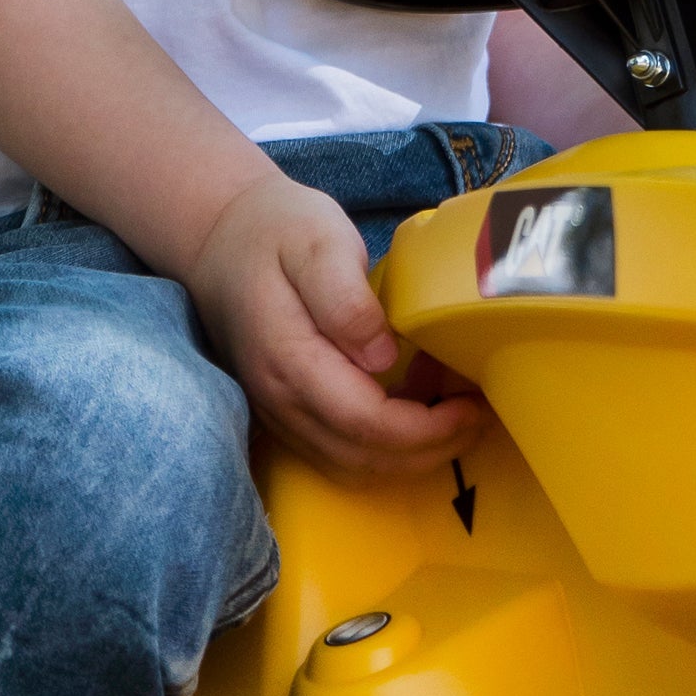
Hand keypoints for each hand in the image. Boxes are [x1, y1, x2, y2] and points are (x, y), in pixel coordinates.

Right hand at [181, 173, 483, 477]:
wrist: (219, 237)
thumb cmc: (277, 229)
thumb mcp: (317, 241)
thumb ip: (346, 299)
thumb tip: (383, 357)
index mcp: (289, 357)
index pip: (365, 421)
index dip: (426, 428)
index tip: (469, 405)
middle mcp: (277, 399)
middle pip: (362, 457)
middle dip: (430, 449)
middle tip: (475, 413)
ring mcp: (277, 412)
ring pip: (351, 466)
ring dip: (410, 455)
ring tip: (452, 412)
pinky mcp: (284, 414)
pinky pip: (338, 455)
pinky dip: (385, 449)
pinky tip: (414, 410)